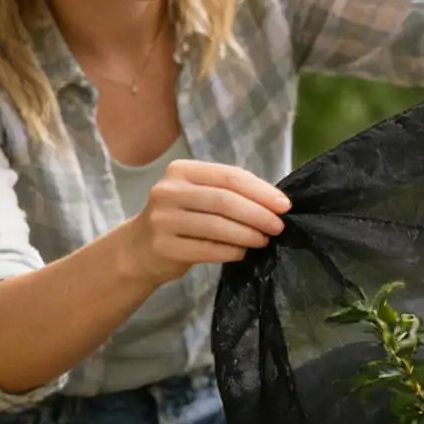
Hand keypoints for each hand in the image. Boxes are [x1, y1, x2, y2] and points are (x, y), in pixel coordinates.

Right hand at [127, 159, 289, 285]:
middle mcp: (168, 191)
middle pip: (224, 200)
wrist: (139, 249)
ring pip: (216, 226)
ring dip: (247, 234)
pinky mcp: (164, 247)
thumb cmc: (181, 218)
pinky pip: (207, 249)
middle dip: (258, 214)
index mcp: (181, 170)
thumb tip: (275, 203)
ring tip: (264, 240)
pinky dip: (231, 251)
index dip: (261, 191)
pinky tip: (243, 252)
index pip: (229, 176)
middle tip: (279, 226)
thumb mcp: (198, 195)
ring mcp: (163, 219)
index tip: (285, 205)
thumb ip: (229, 193)